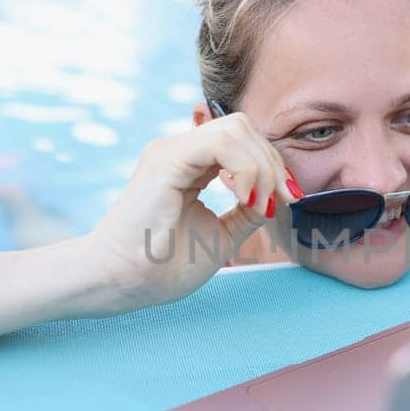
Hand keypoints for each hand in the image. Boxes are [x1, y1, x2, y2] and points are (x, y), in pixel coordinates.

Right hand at [84, 111, 300, 312]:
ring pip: (236, 128)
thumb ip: (246, 213)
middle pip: (244, 128)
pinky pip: (221, 141)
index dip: (273, 165)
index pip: (243, 142)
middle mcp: (179, 150)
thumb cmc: (160, 267)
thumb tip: (276, 198)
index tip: (289, 200)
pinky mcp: (166, 159)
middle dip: (274, 163)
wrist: (120, 282)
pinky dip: (245, 168)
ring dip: (262, 166)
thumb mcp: (221, 236)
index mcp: (190, 165)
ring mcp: (171, 150)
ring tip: (259, 204)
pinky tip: (246, 198)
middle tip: (284, 201)